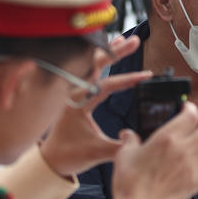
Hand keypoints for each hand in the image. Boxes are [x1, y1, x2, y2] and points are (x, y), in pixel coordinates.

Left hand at [39, 34, 150, 176]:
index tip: (146, 75)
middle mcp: (70, 92)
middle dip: (116, 52)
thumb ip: (120, 147)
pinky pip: (85, 68)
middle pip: (94, 64)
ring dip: (107, 51)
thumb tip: (140, 140)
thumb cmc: (70, 155)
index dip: (127, 79)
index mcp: (75, 104)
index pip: (104, 85)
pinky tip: (110, 48)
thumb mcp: (97, 153)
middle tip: (135, 41)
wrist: (51, 159)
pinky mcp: (73, 91)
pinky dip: (98, 57)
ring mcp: (70, 89)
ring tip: (124, 39)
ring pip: (89, 63)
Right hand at [111, 101, 197, 198]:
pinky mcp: (195, 183)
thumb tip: (127, 134)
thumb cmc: (129, 183)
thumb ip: (129, 140)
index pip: (191, 114)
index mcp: (166, 138)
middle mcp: (183, 150)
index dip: (191, 109)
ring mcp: (192, 167)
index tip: (187, 109)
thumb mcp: (124, 155)